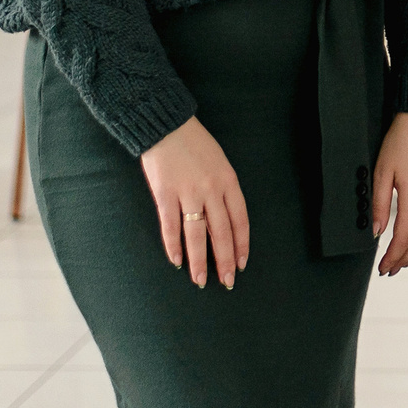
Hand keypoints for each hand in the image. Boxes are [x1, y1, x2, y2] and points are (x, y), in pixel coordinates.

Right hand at [139, 117, 248, 288]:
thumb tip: (224, 221)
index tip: (242, 263)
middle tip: (227, 281)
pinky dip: (174, 246)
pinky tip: (177, 261)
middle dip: (225, 260)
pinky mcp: (165, 194)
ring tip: (200, 280)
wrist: (167, 125)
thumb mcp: (220, 162)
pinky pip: (171, 226)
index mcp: (228, 181)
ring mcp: (188, 192)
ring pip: (197, 234)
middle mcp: (211, 189)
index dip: (241, 244)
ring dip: (200, 260)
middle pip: (221, 231)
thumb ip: (223, 189)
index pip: (239, 220)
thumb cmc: (195, 144)